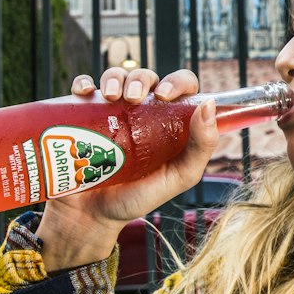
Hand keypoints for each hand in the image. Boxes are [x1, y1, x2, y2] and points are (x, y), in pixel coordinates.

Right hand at [36, 67, 217, 269]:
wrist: (91, 216)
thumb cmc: (138, 197)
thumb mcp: (178, 177)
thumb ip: (201, 146)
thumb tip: (209, 105)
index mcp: (170, 122)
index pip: (181, 87)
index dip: (177, 82)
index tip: (165, 95)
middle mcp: (142, 112)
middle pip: (146, 77)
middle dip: (141, 79)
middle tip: (134, 98)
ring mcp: (112, 112)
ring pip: (116, 77)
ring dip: (115, 78)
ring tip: (113, 98)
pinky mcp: (84, 115)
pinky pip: (85, 88)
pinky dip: (85, 83)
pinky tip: (85, 93)